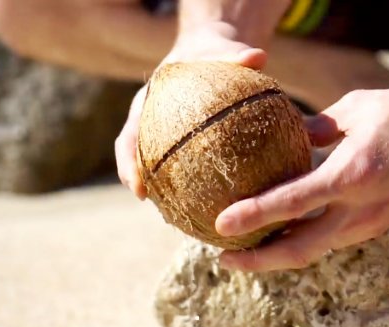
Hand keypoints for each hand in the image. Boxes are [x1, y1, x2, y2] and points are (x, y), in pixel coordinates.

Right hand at [115, 25, 266, 197]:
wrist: (207, 52)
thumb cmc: (212, 52)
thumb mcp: (222, 51)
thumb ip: (238, 56)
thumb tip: (259, 57)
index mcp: (148, 101)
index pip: (129, 136)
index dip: (128, 163)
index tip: (137, 188)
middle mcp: (149, 120)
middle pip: (136, 156)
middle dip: (138, 181)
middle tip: (150, 204)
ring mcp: (162, 132)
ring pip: (155, 164)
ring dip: (161, 188)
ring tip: (176, 214)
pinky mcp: (179, 140)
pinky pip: (180, 163)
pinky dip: (190, 182)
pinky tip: (210, 201)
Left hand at [215, 88, 388, 271]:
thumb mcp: (357, 110)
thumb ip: (318, 129)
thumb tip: (286, 140)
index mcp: (352, 176)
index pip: (291, 203)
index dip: (252, 216)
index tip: (220, 224)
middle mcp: (361, 210)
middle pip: (300, 250)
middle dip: (258, 261)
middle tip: (224, 259)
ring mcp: (372, 223)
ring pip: (316, 250)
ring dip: (278, 254)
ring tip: (246, 249)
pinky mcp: (379, 225)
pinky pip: (333, 239)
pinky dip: (303, 241)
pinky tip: (285, 232)